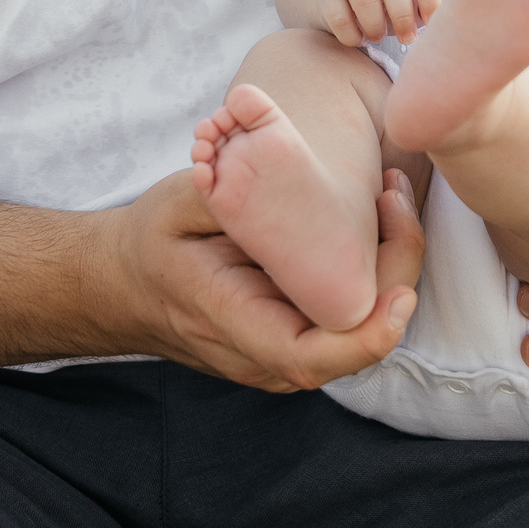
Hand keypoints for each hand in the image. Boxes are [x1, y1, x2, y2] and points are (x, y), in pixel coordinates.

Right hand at [105, 165, 424, 390]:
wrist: (127, 284)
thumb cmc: (152, 243)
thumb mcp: (176, 205)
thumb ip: (225, 194)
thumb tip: (272, 169)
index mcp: (232, 324)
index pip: (310, 358)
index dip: (366, 335)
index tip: (401, 291)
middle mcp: (266, 355)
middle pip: (355, 339)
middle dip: (395, 269)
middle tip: (395, 192)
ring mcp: (284, 353)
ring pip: (362, 328)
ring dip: (391, 266)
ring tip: (392, 195)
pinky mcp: (299, 335)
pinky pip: (351, 316)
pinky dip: (374, 271)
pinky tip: (376, 218)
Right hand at [318, 0, 441, 46]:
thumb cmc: (389, 6)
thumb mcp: (414, 3)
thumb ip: (436, 6)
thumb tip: (465, 17)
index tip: (434, 23)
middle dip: (403, 15)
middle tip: (408, 39)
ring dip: (375, 24)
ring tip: (379, 39)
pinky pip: (337, 12)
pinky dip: (350, 33)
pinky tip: (358, 41)